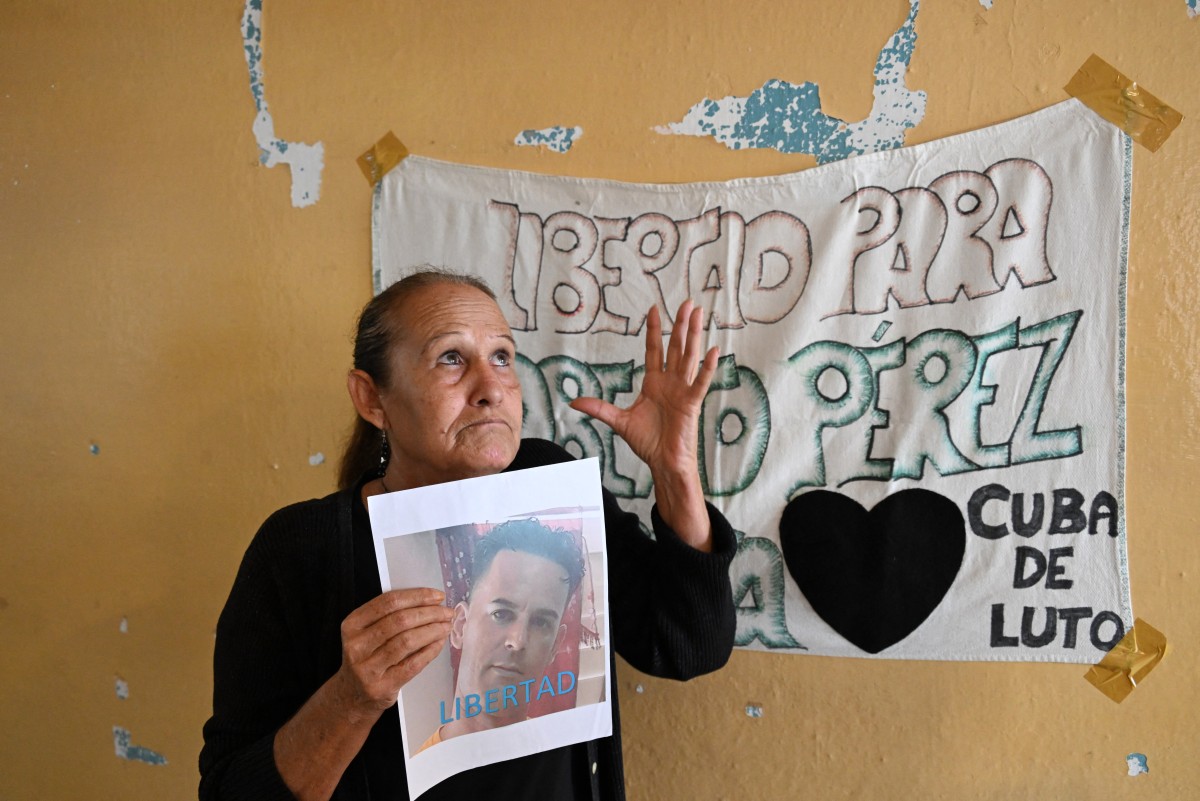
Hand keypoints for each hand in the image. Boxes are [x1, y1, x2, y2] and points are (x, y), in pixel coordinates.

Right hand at [332, 587, 453, 713]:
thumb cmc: (368, 657)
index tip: (437, 596)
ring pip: (407, 641)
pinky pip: (412, 664)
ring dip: (433, 631)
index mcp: (353, 625)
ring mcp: (367, 668)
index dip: (417, 596)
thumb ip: (392, 616)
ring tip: (446, 626)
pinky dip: (430, 651)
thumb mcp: (368, 633)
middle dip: (430, 613)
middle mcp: (356, 645)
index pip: (388, 602)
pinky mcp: (381, 687)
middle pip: (400, 620)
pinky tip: (439, 643)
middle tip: (448, 613)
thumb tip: (431, 602)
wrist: (354, 695)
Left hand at [570, 300, 718, 548]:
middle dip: (680, 324)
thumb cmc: (648, 442)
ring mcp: (682, 391)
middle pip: (676, 347)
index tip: (654, 309)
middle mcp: (670, 383)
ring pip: (689, 357)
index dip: (654, 330)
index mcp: (654, 383)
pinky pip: (700, 383)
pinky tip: (712, 350)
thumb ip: (599, 408)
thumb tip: (574, 402)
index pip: (655, 350)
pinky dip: (706, 368)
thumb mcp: (619, 421)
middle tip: (687, 302)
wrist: (663, 462)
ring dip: (694, 336)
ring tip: (699, 314)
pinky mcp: (691, 404)